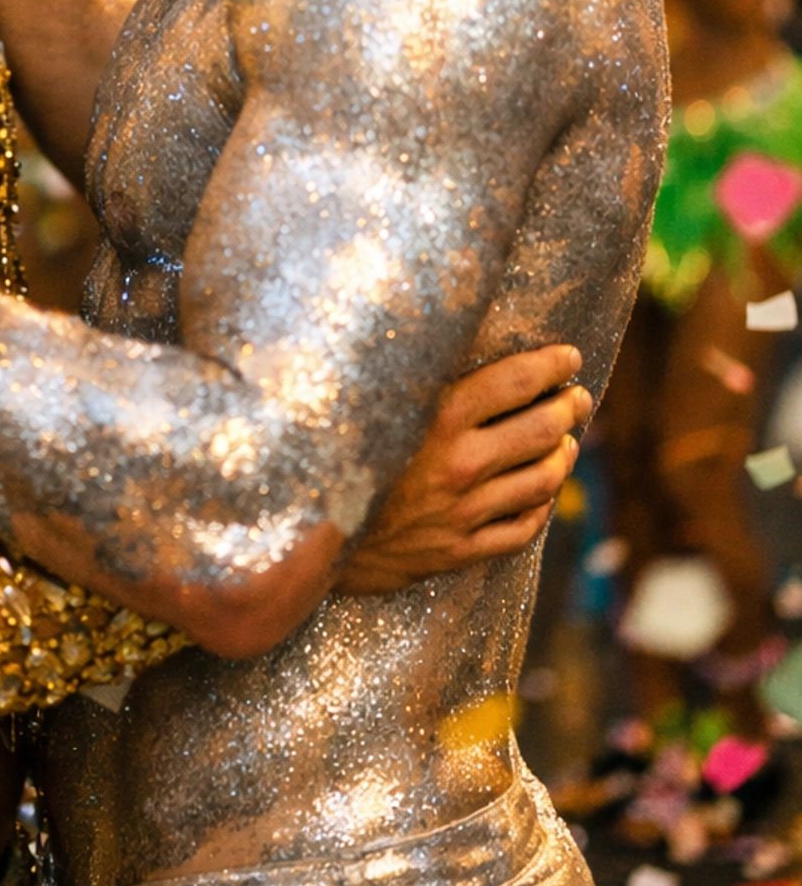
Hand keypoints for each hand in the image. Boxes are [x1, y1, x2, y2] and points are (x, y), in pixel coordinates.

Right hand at [337, 346, 590, 593]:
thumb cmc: (333, 452)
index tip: (570, 357)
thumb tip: (449, 334)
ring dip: (563, 457)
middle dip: (569, 408)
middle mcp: (459, 464)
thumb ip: (414, 377)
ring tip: (568, 443)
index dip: (552, 366)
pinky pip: (522, 529)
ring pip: (542, 481)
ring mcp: (463, 512)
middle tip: (579, 397)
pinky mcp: (460, 550)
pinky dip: (542, 506)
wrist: (305, 534)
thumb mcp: (370, 400)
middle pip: (541, 430)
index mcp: (438, 418)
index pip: (516, 381)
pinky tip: (544, 492)